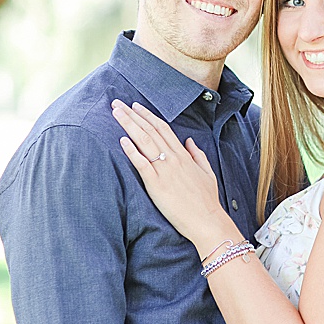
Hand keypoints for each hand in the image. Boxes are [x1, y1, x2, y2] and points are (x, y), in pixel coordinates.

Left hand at [111, 99, 230, 246]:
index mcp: (183, 155)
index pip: (163, 128)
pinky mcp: (157, 185)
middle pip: (150, 130)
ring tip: (116, 113)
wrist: (207, 220)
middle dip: (132, 115)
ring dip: (129, 125)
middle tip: (117, 102)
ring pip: (144, 141)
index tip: (135, 106)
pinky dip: (131, 151)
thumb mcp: (206, 172)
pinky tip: (122, 140)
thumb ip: (197, 155)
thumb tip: (189, 141)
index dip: (148, 115)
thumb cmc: (207, 200)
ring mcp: (164, 171)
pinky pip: (142, 164)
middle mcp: (173, 158)